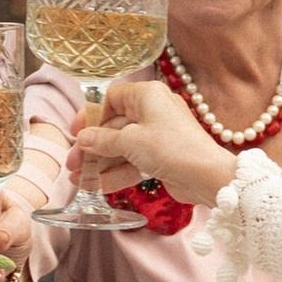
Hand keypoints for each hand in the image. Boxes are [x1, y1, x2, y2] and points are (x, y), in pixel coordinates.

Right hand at [72, 80, 230, 213]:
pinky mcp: (161, 156)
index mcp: (147, 95)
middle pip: (113, 126)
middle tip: (73, 164)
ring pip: (121, 147)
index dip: (90, 116)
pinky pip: (133, 161)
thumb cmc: (172, 148)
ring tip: (79, 180)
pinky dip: (117, 172)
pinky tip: (98, 186)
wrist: (207, 177)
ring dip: (100, 163)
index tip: (75, 133)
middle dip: (92, 147)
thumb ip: (102, 140)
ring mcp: (158, 135)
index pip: (111, 99)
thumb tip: (82, 138)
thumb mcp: (130, 142)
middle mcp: (153, 111)